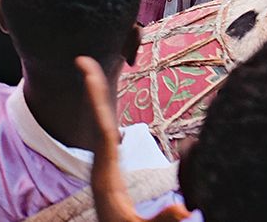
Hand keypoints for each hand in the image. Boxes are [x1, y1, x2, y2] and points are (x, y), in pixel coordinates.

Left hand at [78, 56, 191, 221]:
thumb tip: (183, 208)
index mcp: (107, 175)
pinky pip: (106, 136)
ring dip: (98, 100)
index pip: (102, 130)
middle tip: (82, 59)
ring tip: (93, 73)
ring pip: (100, 126)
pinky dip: (105, 117)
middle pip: (98, 120)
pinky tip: (106, 108)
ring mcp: (103, 168)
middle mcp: (101, 167)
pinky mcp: (109, 173)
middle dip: (93, 90)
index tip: (87, 74)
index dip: (97, 100)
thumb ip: (159, 221)